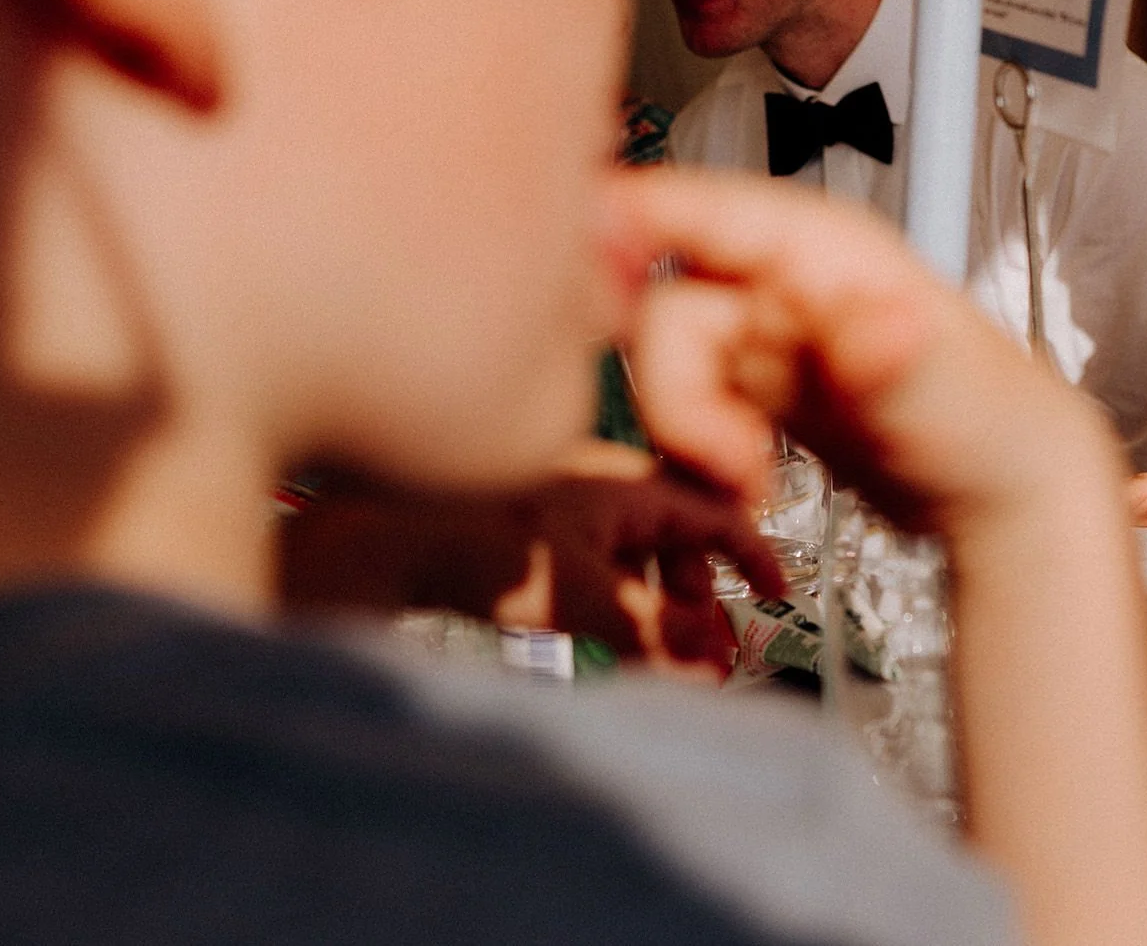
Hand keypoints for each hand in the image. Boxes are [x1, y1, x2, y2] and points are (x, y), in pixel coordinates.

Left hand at [280, 440, 785, 676]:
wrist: (371, 541)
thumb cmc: (466, 545)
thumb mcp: (578, 598)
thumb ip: (653, 634)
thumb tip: (712, 665)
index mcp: (623, 481)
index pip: (713, 510)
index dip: (752, 553)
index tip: (775, 593)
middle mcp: (596, 486)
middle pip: (675, 535)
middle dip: (703, 593)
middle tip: (713, 644)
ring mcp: (558, 508)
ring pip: (632, 554)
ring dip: (656, 605)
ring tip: (661, 652)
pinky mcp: (522, 536)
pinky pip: (591, 567)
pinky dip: (611, 604)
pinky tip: (601, 642)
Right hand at [610, 170, 1123, 537]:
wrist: (1005, 493)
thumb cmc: (995, 424)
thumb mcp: (948, 392)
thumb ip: (898, 358)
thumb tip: (871, 327)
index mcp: (817, 247)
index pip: (692, 205)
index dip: (620, 225)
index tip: (576, 280)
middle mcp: (776, 279)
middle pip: (662, 305)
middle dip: (674, 392)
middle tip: (730, 463)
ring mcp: (760, 333)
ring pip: (664, 364)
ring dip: (686, 432)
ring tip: (751, 484)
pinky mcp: (750, 387)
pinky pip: (682, 406)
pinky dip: (694, 453)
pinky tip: (744, 487)